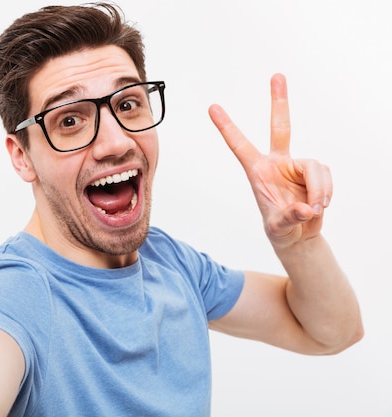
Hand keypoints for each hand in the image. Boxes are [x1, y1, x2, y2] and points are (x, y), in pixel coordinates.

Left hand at [208, 73, 331, 248]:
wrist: (299, 236)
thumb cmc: (280, 229)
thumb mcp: (278, 228)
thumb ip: (289, 218)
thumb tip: (307, 208)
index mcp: (257, 171)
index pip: (239, 146)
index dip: (227, 127)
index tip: (212, 107)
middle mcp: (277, 163)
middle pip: (281, 127)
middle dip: (279, 101)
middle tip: (277, 76)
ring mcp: (297, 166)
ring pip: (315, 166)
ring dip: (319, 189)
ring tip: (316, 208)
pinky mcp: (315, 173)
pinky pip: (326, 176)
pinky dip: (326, 192)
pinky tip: (321, 206)